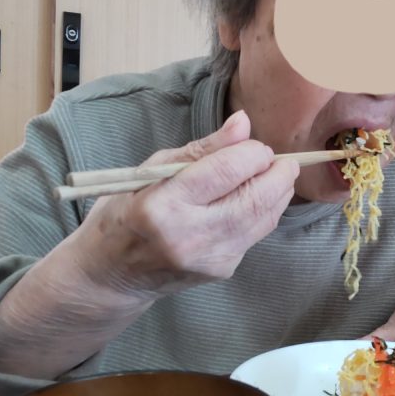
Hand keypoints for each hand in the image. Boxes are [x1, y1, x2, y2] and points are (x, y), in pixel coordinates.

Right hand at [75, 109, 299, 295]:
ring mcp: (208, 257)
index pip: (226, 171)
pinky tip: (257, 200)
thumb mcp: (152, 170)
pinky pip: (255, 235)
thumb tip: (243, 123)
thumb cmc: (126, 212)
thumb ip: (202, 149)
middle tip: (282, 160)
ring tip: (275, 176)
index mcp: (164, 203)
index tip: (256, 146)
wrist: (112, 273)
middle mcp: (189, 235)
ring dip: (279, 193)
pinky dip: (264, 213)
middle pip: (255, 199)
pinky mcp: (221, 270)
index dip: (253, 153)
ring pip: (264, 219)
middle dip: (278, 174)